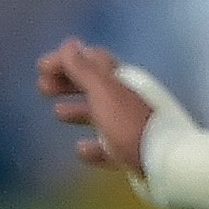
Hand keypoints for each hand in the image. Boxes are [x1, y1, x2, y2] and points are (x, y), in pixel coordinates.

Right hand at [38, 37, 154, 174]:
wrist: (167, 164)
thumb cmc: (132, 125)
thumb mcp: (104, 93)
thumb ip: (85, 70)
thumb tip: (70, 43)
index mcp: (125, 80)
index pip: (93, 61)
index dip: (67, 60)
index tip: (41, 67)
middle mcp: (130, 100)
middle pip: (96, 86)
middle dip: (69, 83)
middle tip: (42, 86)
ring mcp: (133, 127)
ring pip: (101, 114)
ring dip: (78, 110)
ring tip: (57, 113)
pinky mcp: (133, 153)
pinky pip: (108, 147)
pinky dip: (93, 146)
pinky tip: (81, 149)